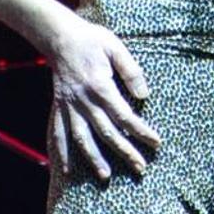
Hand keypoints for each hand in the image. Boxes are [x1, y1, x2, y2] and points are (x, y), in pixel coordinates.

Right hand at [46, 15, 161, 181]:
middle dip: (124, 151)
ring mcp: (69, 106)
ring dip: (93, 158)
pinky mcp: (59, 107)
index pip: (124, 115)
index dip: (141, 131)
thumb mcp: (116, 47)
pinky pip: (58, 133)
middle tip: (140, 167)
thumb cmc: (92, 40)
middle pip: (106, 131)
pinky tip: (65, 170)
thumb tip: (144, 96)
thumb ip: (131, 71)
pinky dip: (61, 152)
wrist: (59, 37)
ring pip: (81, 137)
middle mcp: (83, 100)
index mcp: (100, 86)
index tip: (156, 143)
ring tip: (105, 176)